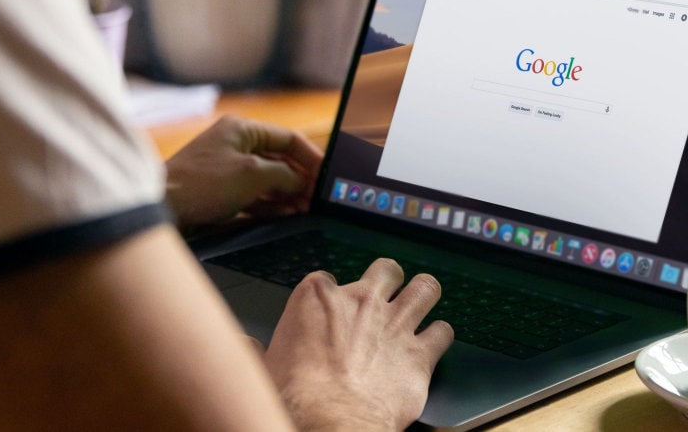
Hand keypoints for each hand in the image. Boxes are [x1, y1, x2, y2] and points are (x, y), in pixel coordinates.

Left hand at [164, 115, 322, 228]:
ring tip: (305, 209)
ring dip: (288, 194)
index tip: (326, 176)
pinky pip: (254, 194)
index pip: (288, 138)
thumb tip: (302, 181)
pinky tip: (286, 214)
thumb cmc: (202, 184)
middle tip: (317, 199)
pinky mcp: (222, 190)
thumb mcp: (253, 175)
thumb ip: (284, 175)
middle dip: (300, 179)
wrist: (163, 207)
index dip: (311, 157)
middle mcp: (235, 144)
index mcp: (242, 129)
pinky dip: (271, 204)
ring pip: (268, 179)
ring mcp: (228, 168)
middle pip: (280, 160)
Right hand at [262, 259, 454, 430]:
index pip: (327, 278)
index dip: (331, 296)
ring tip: (422, 301)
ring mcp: (395, 324)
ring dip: (424, 294)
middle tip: (385, 295)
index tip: (330, 312)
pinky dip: (440, 336)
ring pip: (425, 288)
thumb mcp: (263, 366)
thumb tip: (244, 345)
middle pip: (385, 270)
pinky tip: (434, 342)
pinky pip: (443, 332)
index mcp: (317, 297)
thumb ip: (255, 349)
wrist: (331, 422)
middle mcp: (361, 302)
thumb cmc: (296, 397)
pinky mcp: (420, 353)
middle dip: (388, 280)